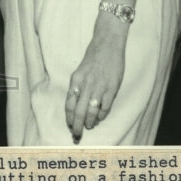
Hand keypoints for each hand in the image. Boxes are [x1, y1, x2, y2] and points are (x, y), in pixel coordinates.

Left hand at [65, 18, 126, 140]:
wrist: (107, 44)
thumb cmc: (93, 58)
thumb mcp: (81, 71)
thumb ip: (78, 87)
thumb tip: (77, 105)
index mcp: (76, 80)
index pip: (69, 104)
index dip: (69, 118)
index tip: (70, 127)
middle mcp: (86, 85)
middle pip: (79, 111)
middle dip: (77, 126)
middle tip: (77, 136)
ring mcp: (99, 87)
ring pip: (92, 112)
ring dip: (90, 122)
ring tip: (89, 127)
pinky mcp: (112, 88)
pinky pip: (106, 107)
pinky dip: (102, 115)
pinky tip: (101, 118)